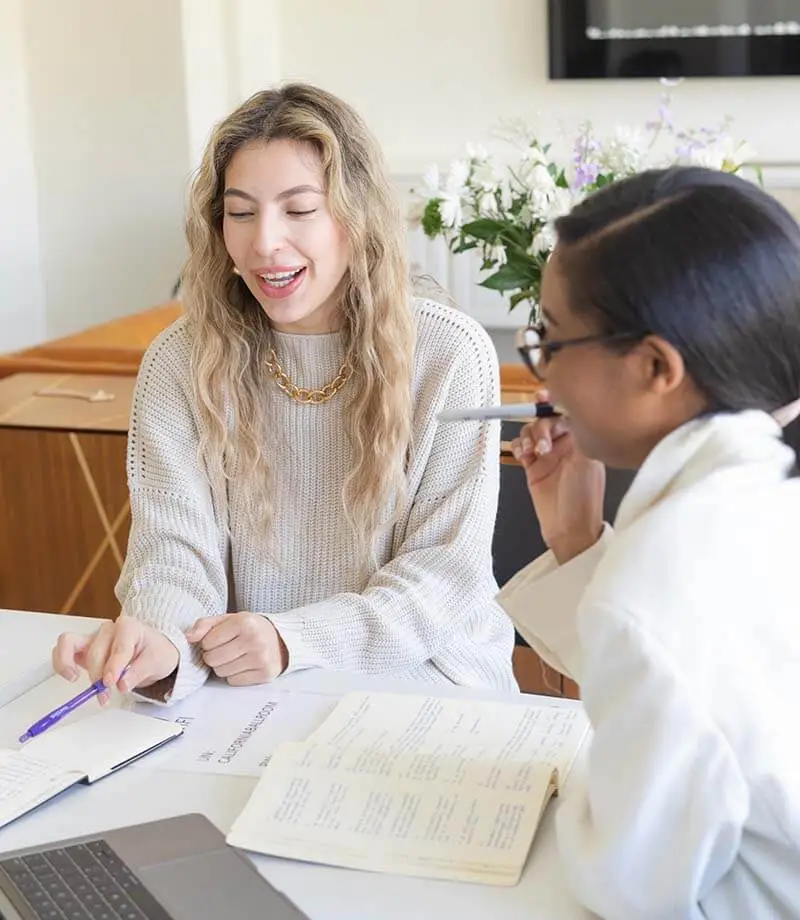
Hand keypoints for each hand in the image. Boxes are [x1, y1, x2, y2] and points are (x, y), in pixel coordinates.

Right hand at [52, 616, 179, 702]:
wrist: (153, 652)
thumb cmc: (155, 652)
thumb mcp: (157, 662)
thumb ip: (139, 672)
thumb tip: (122, 684)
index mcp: (129, 626)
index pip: (119, 647)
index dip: (114, 666)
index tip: (111, 682)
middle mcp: (109, 629)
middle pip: (95, 650)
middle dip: (98, 675)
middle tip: (105, 694)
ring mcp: (94, 638)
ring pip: (71, 644)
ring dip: (73, 666)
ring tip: (77, 682)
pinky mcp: (83, 649)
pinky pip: (63, 649)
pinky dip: (61, 663)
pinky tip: (70, 676)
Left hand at [186, 613, 287, 685]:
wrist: (281, 639)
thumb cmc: (250, 628)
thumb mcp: (229, 619)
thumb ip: (205, 624)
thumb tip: (189, 637)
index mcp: (245, 623)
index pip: (208, 642)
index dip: (208, 642)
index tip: (219, 639)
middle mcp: (255, 640)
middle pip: (213, 659)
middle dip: (214, 656)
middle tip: (224, 650)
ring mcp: (261, 659)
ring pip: (222, 672)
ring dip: (223, 666)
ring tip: (234, 657)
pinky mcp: (265, 674)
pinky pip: (234, 681)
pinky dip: (234, 675)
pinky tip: (243, 665)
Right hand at [511, 390, 605, 563]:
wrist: (569, 528)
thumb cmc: (584, 499)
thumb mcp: (586, 462)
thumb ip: (578, 434)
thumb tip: (570, 410)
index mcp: (583, 440)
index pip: (568, 414)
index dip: (556, 403)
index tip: (544, 396)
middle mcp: (565, 445)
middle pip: (546, 420)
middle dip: (541, 427)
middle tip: (543, 444)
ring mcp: (548, 455)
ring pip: (531, 432)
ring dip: (528, 437)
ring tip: (532, 452)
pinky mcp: (533, 467)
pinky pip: (521, 447)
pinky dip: (518, 446)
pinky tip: (523, 454)